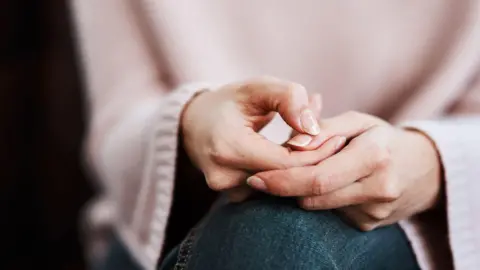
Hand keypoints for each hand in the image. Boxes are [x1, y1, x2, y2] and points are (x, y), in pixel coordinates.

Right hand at [181, 77, 345, 200]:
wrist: (194, 124)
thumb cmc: (229, 102)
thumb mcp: (258, 87)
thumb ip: (289, 99)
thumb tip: (313, 129)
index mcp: (228, 147)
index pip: (286, 162)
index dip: (316, 152)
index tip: (337, 138)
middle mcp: (224, 176)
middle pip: (286, 178)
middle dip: (312, 161)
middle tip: (335, 142)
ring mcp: (226, 190)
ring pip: (280, 186)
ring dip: (299, 167)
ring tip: (314, 143)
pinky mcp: (232, 197)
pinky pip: (269, 188)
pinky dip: (285, 173)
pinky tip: (293, 154)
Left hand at [247, 111, 442, 229]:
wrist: (424, 170)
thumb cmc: (383, 138)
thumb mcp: (358, 121)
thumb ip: (324, 129)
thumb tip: (292, 144)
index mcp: (375, 157)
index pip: (317, 178)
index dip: (282, 181)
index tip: (256, 178)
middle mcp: (378, 189)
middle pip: (314, 197)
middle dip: (283, 188)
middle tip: (260, 179)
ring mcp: (374, 212)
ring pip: (319, 206)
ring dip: (302, 191)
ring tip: (305, 172)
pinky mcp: (368, 224)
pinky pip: (330, 213)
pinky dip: (320, 199)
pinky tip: (328, 184)